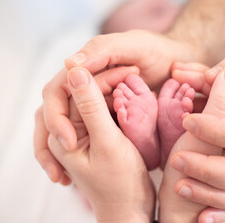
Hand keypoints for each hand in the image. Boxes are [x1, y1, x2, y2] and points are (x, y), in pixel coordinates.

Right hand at [35, 29, 208, 182]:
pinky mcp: (105, 114)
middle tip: (62, 176)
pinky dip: (73, 154)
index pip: (55, 94)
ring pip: (62, 128)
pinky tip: (75, 174)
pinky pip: (81, 134)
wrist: (176, 63)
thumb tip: (69, 65)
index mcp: (82, 70)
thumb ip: (100, 51)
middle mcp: (82, 88)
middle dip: (49, 147)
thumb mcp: (132, 46)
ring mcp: (91, 103)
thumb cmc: (156, 51)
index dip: (56, 119)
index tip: (69, 143)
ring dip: (55, 155)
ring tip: (64, 179)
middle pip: (52, 115)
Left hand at [48, 67, 154, 222]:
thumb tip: (75, 71)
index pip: (72, 92)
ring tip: (133, 83)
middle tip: (131, 74)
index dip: (99, 76)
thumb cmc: (120, 184)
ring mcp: (79, 133)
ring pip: (89, 98)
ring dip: (109, 89)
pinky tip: (130, 98)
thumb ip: (90, 108)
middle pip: (78, 92)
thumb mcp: (107, 143)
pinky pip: (99, 109)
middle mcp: (64, 131)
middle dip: (104, 80)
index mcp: (59, 135)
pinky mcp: (93, 135)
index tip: (129, 71)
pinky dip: (113, 101)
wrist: (130, 210)